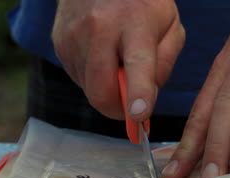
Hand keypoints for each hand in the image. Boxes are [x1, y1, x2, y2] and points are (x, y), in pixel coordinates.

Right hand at [52, 0, 184, 120]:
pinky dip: (93, 79)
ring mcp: (73, 37)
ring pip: (89, 90)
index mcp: (134, 23)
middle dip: (118, 110)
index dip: (138, 93)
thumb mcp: (170, 26)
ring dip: (106, 90)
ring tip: (117, 64)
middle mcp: (99, 29)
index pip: (137, 64)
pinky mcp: (59, 44)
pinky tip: (102, 58)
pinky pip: (78, 79)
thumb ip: (165, 64)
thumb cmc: (143, 5)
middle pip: (101, 91)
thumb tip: (146, 100)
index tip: (139, 116)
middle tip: (133, 107)